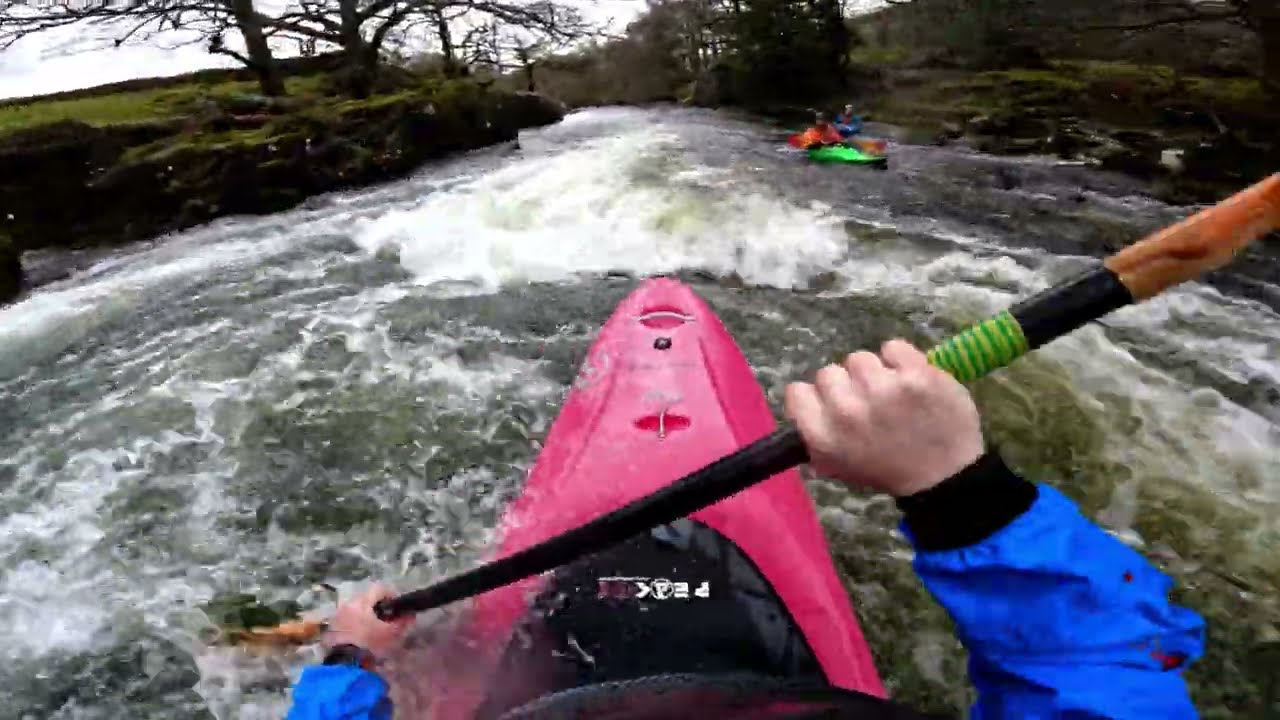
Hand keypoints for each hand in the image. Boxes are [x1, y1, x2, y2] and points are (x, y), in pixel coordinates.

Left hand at [324, 584, 412, 655]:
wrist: (344, 664)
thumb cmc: (369, 644)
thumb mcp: (390, 634)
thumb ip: (402, 623)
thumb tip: (410, 615)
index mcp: (361, 602)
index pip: (379, 589)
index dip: (391, 595)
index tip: (398, 606)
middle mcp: (347, 605)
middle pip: (366, 599)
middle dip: (378, 607)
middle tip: (388, 619)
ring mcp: (337, 618)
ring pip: (356, 611)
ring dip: (366, 617)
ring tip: (375, 631)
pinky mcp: (331, 631)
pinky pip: (347, 622)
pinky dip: (356, 626)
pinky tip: (362, 639)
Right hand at [784, 339, 983, 497]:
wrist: (945, 475)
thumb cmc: (888, 471)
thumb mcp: (838, 466)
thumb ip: (814, 437)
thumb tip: (805, 406)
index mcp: (824, 436)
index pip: (797, 392)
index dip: (815, 396)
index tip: (833, 404)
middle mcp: (846, 411)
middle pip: (828, 372)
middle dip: (846, 385)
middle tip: (868, 402)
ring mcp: (882, 389)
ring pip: (859, 358)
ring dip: (873, 372)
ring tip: (891, 393)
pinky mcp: (915, 375)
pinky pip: (893, 347)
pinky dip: (900, 359)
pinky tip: (908, 379)